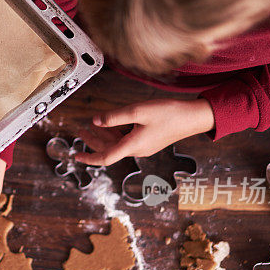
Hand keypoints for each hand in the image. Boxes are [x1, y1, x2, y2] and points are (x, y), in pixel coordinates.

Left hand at [76, 98, 214, 165]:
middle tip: (81, 130)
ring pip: (117, 144)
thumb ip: (115, 117)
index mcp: (133, 146)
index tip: (76, 156)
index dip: (89, 158)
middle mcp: (137, 150)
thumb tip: (96, 120)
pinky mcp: (147, 141)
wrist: (193, 117)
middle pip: (109, 149)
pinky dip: (115, 133)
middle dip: (93, 141)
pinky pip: (126, 140)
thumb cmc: (169, 114)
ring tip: (92, 125)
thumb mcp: (138, 111)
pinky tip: (111, 123)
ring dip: (104, 135)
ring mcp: (143, 146)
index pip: (105, 157)